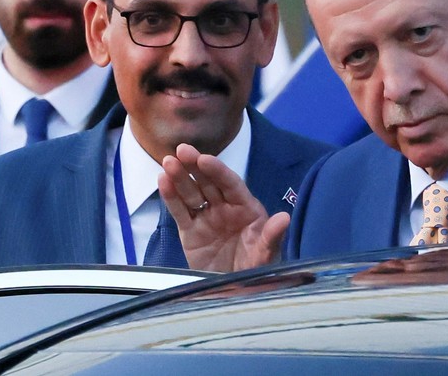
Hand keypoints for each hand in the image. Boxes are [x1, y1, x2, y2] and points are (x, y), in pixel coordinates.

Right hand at [160, 143, 289, 271]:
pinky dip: (171, 197)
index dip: (218, 171)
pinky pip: (180, 212)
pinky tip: (163, 181)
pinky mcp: (190, 232)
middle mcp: (226, 209)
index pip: (231, 184)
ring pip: (191, 193)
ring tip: (167, 163)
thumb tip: (284, 219)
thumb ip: (271, 236)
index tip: (204, 160)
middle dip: (195, 166)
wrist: (236, 296)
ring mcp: (207, 219)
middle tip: (182, 150)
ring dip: (180, 177)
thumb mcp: (266, 255)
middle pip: (208, 182)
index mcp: (247, 209)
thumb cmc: (257, 272)